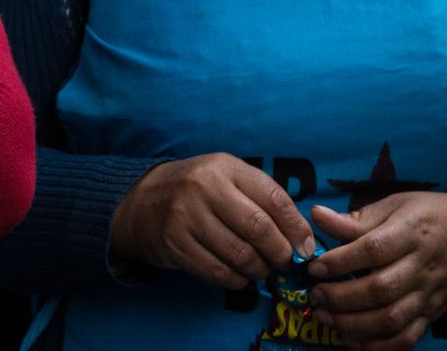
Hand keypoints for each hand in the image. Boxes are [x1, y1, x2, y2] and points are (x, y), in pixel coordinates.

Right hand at [109, 153, 315, 290]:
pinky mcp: (175, 244)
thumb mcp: (226, 178)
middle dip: (280, 252)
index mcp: (225, 167)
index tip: (306, 247)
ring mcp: (187, 216)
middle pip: (259, 228)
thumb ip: (261, 198)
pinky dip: (237, 280)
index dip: (296, 227)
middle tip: (285, 263)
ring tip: (263, 270)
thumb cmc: (196, 190)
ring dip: (259, 269)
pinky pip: (217, 271)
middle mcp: (205, 188)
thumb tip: (301, 237)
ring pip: (239, 254)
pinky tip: (241, 277)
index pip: (273, 198)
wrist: (140, 201)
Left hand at [304, 190, 446, 350]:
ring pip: (391, 319)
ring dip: (353, 323)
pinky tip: (352, 339)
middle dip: (342, 296)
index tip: (314, 266)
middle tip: (317, 295)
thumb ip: (357, 218)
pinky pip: (406, 338)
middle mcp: (420, 266)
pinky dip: (378, 346)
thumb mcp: (396, 204)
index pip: (373, 249)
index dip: (340, 261)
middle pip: (380, 289)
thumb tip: (316, 215)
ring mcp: (427, 294)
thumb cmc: (431, 216)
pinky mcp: (431, 314)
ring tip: (326, 317)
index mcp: (410, 232)